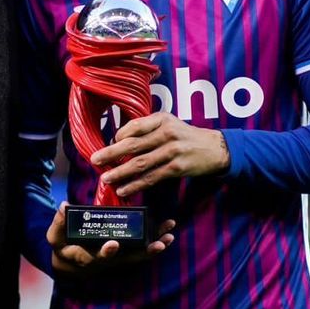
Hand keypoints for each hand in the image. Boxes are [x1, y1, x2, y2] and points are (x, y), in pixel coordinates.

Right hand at [46, 201, 176, 276]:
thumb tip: (65, 205)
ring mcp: (116, 257)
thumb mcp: (55, 237)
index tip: (112, 244)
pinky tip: (167, 234)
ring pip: (138, 254)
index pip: (97, 256)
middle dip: (144, 251)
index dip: (106, 252)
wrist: (70, 263)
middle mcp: (106, 260)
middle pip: (127, 258)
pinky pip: (141, 250)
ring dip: (154, 246)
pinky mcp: (123, 252)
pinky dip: (155, 242)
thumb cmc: (63, 247)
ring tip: (169, 236)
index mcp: (87, 257)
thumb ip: (59, 222)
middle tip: (159, 244)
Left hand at [91, 112, 230, 197]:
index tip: (107, 146)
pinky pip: (152, 177)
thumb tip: (118, 140)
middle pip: (133, 145)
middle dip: (111, 153)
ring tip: (106, 179)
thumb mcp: (168, 124)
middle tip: (94, 160)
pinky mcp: (177, 168)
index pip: (134, 126)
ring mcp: (173, 151)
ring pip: (140, 164)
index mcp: (161, 119)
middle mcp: (167, 133)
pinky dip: (136, 185)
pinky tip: (124, 189)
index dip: (118, 137)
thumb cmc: (185, 136)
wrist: (214, 148)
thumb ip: (147, 129)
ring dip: (120, 173)